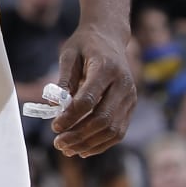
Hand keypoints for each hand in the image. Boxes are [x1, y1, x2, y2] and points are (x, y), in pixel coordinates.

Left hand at [53, 23, 135, 157]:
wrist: (110, 37)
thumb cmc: (85, 45)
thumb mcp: (68, 54)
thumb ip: (64, 79)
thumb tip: (54, 105)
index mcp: (106, 68)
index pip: (89, 99)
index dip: (71, 116)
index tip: (54, 126)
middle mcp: (123, 84)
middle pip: (103, 119)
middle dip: (79, 135)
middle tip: (58, 143)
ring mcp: (130, 97)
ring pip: (113, 129)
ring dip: (89, 143)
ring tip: (68, 149)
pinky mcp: (131, 106)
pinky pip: (119, 131)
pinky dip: (102, 144)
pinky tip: (83, 149)